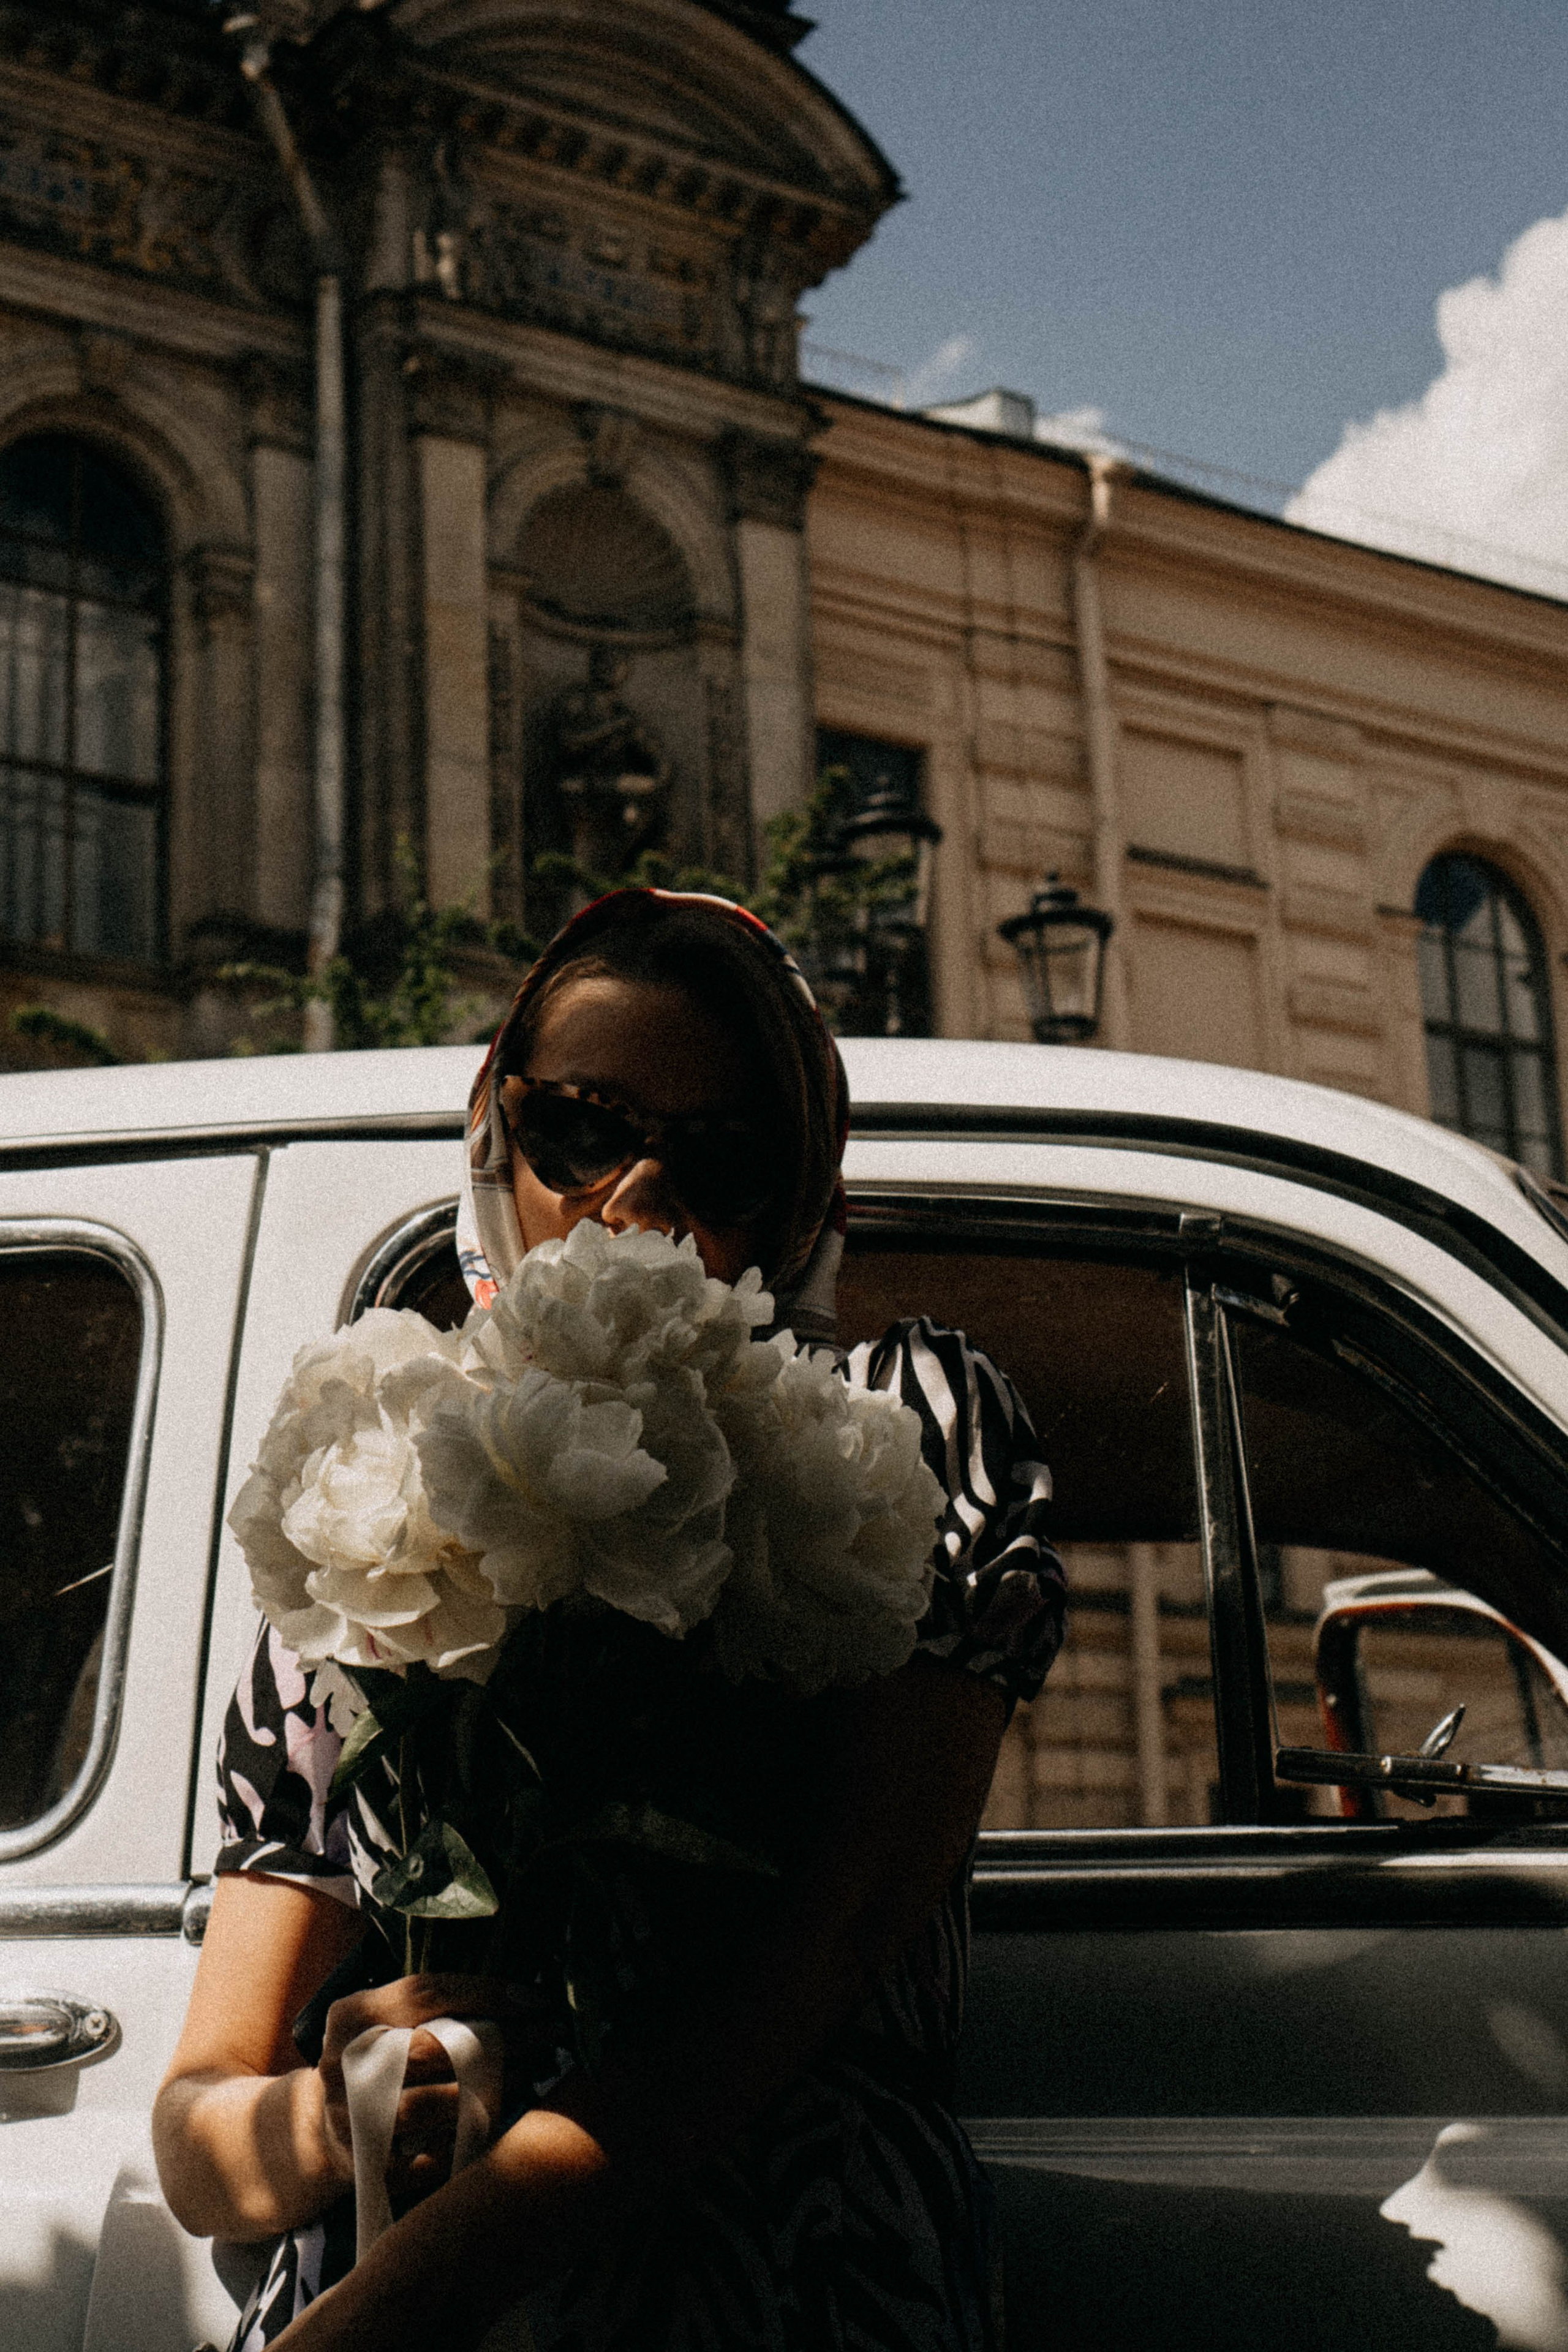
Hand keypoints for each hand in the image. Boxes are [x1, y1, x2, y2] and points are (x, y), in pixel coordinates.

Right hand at [318, 1973, 551, 2209]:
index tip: (535, 1998)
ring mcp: (349, 2121)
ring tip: (528, 2074)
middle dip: (500, 2040)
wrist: (320, 2130)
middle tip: (547, 2035)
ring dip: (489, 2089)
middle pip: (432, 2048)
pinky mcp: (367, 2167)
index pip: (425, 1993)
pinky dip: (467, 2138)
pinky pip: (431, 2155)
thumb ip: (433, 2006)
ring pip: (431, 2104)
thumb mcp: (385, 2021)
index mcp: (351, 2017)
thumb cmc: (375, 2062)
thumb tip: (516, 1995)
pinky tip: (498, 2121)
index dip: (485, 1993)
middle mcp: (342, 2067)